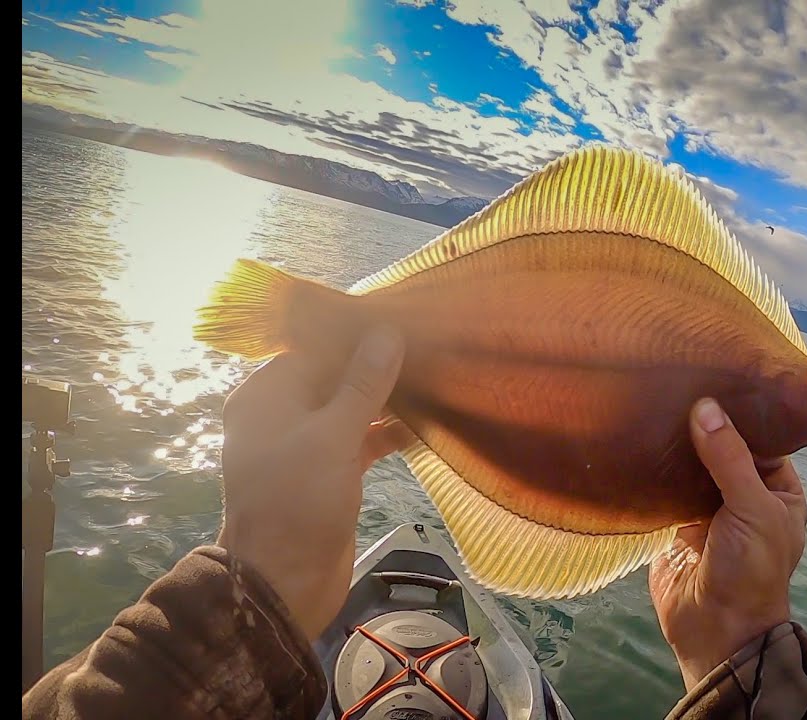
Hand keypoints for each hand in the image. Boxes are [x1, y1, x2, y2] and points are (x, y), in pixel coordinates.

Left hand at [217, 326, 410, 639]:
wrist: (285, 582)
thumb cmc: (299, 501)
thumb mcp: (334, 435)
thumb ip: (363, 384)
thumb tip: (387, 333)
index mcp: (266, 396)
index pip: (313, 348)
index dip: (355, 335)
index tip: (401, 320)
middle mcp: (281, 414)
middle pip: (333, 376)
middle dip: (376, 366)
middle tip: (426, 347)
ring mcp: (304, 445)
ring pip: (349, 409)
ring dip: (385, 400)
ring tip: (432, 380)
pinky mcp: (327, 472)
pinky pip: (358, 440)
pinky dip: (385, 434)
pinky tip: (422, 425)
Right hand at [649, 398, 806, 689]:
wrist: (715, 631)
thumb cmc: (751, 570)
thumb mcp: (752, 508)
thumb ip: (728, 457)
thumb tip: (705, 406)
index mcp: (779, 492)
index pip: (763, 440)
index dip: (744, 413)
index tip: (718, 376)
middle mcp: (746, 497)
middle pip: (725, 450)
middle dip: (706, 426)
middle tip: (679, 382)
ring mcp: (710, 511)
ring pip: (694, 468)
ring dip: (679, 446)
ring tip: (657, 402)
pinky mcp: (677, 524)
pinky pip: (667, 489)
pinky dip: (657, 470)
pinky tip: (641, 439)